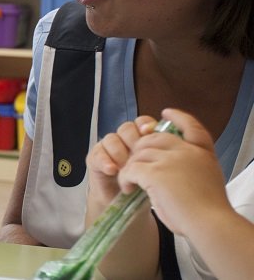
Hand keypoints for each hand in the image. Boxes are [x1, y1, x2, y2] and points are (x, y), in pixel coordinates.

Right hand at [87, 115, 155, 202]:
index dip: (146, 126)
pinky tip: (112, 170)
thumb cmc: (145, 188)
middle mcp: (124, 140)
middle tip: (138, 157)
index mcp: (141, 139)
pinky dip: (105, 161)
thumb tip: (167, 145)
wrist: (125, 207)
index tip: (150, 135)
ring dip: (119, 152)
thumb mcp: (159, 172)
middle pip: (126, 128)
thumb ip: (161, 157)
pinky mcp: (95, 158)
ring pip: (112, 138)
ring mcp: (108, 148)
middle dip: (132, 141)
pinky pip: (98, 153)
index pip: (142, 123)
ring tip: (126, 168)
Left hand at [119, 109, 225, 235]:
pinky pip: (130, 169)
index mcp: (203, 153)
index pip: (191, 126)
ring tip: (130, 184)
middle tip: (134, 166)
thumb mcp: (206, 178)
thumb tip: (169, 165)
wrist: (210, 224)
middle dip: (140, 150)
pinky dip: (125, 178)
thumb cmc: (209, 210)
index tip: (166, 112)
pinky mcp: (155, 172)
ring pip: (139, 154)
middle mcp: (187, 151)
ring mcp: (170, 160)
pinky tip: (128, 189)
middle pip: (154, 139)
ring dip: (130, 168)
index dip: (178, 118)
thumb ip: (190, 166)